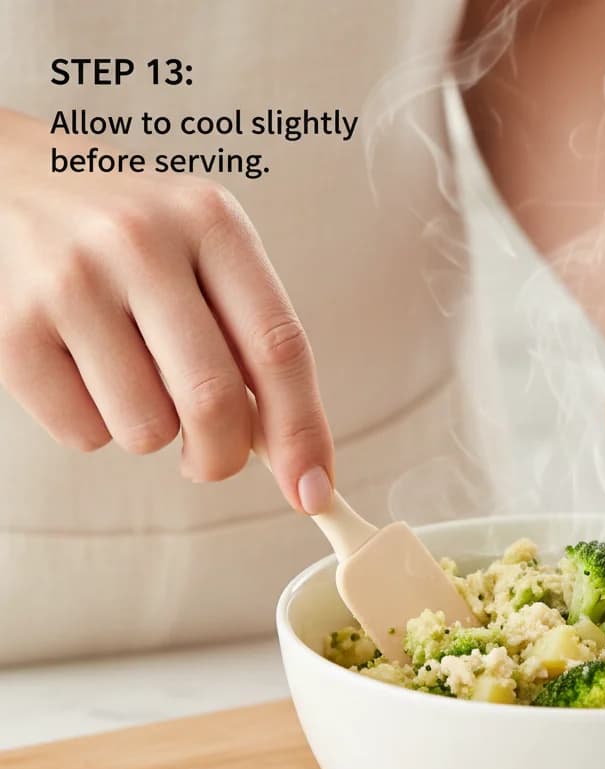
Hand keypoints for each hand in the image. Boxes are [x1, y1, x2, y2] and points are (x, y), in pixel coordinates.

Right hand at [0, 109, 333, 512]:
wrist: (3, 181)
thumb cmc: (122, 231)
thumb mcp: (201, 249)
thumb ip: (249, 335)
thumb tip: (289, 449)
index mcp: (210, 222)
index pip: (280, 348)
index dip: (303, 432)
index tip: (313, 491)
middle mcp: (141, 243)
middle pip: (214, 401)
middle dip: (221, 458)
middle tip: (209, 459)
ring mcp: (69, 282)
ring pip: (147, 430)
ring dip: (150, 432)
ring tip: (128, 377)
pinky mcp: (11, 327)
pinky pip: (82, 433)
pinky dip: (93, 426)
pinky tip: (81, 370)